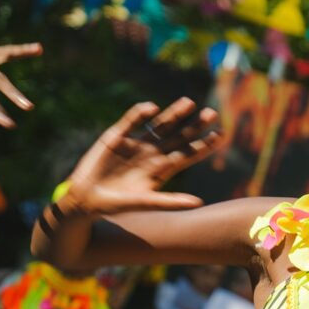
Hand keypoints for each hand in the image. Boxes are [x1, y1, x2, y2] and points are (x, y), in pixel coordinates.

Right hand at [62, 98, 220, 215]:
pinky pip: (131, 121)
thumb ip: (171, 201)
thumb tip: (199, 203)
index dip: (205, 144)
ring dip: (174, 114)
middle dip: (195, 125)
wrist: (86, 199)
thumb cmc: (117, 205)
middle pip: (178, 136)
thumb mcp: (145, 203)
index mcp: (162, 169)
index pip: (188, 154)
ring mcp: (136, 143)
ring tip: (189, 103)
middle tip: (212, 113)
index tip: (222, 134)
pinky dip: (140, 113)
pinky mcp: (116, 136)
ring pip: (159, 125)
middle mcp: (152, 153)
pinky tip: (152, 108)